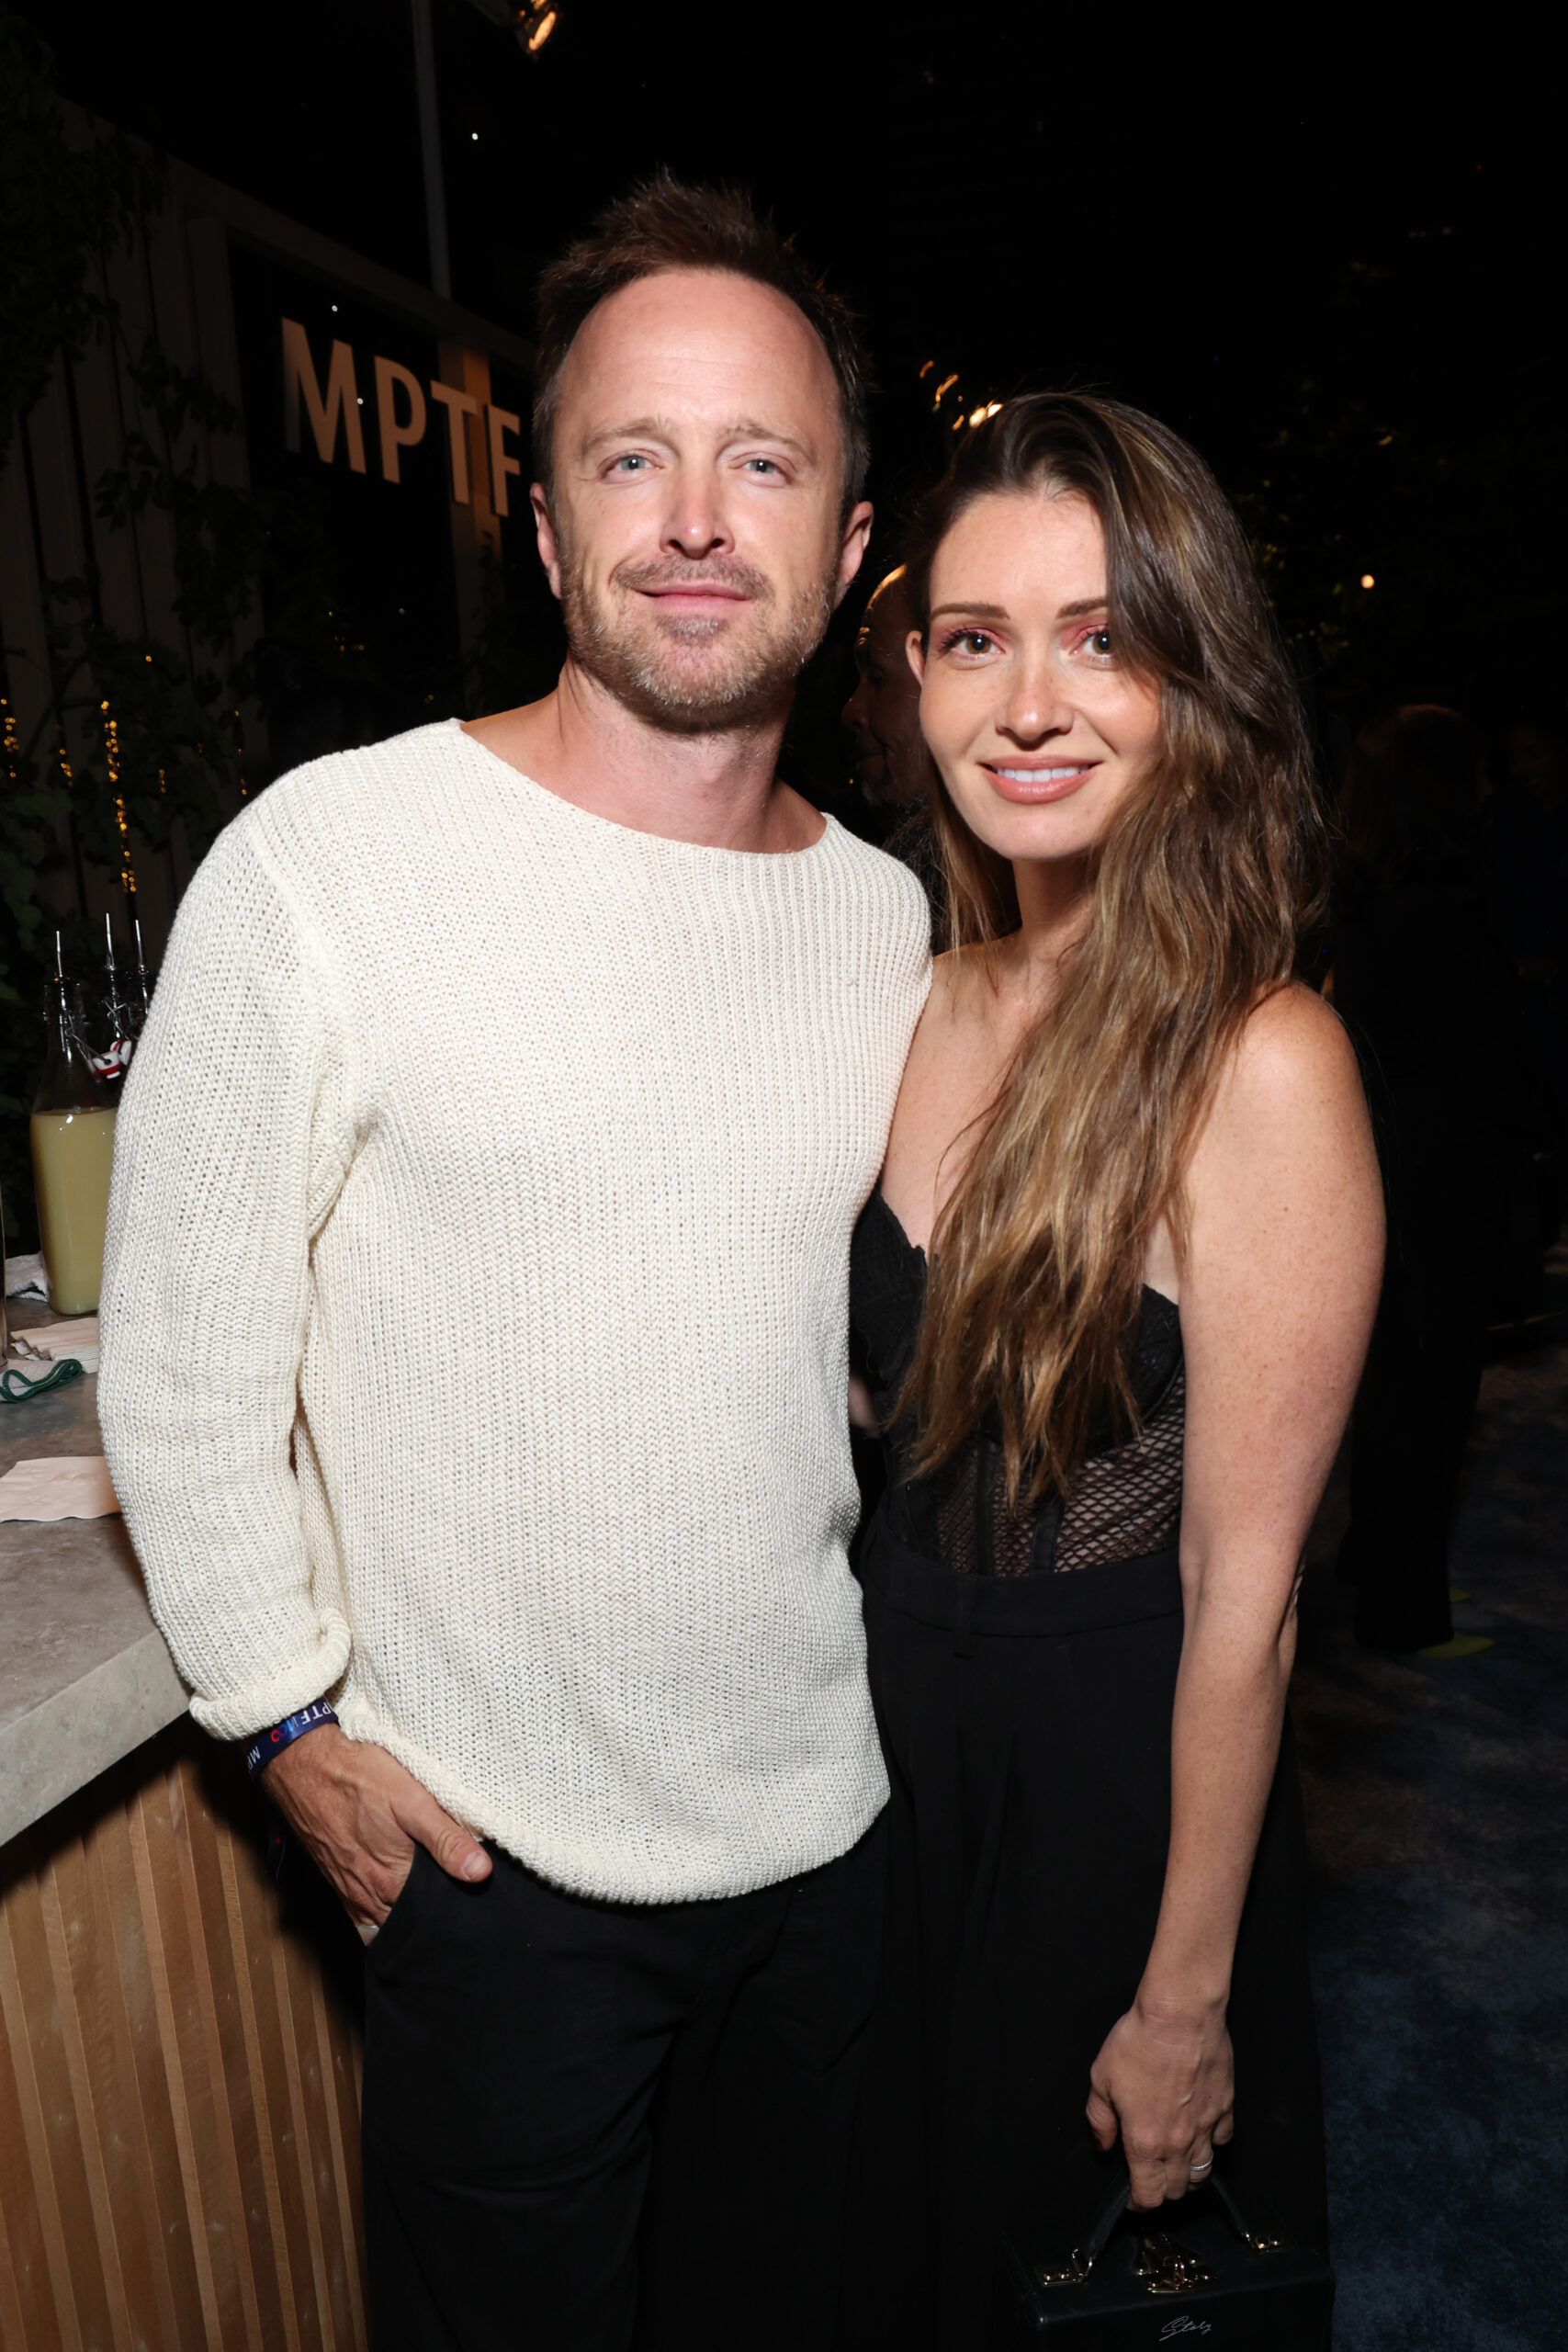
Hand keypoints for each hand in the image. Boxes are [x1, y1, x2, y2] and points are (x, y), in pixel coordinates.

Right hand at [264, 1724, 491, 1926]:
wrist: (304, 1766)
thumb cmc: (357, 1778)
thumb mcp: (413, 1802)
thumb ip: (446, 1841)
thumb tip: (480, 1873)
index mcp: (391, 1882)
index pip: (432, 1915)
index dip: (453, 1909)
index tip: (471, 1900)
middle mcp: (367, 1895)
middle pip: (407, 1920)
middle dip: (430, 1916)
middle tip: (453, 1897)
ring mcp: (348, 1890)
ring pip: (384, 1918)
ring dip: (404, 1913)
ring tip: (427, 1898)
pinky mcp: (336, 1879)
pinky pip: (362, 1912)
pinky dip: (380, 1910)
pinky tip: (393, 1894)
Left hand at [1086, 1995, 1234, 2208]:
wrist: (1180, 2014)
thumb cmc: (1138, 2041)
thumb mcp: (1102, 2079)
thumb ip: (1100, 2119)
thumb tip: (1104, 2145)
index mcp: (1146, 2141)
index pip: (1148, 2194)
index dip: (1139, 2204)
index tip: (1133, 2199)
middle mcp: (1180, 2142)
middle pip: (1177, 2189)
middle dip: (1162, 2191)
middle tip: (1151, 2178)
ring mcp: (1206, 2126)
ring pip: (1203, 2171)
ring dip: (1188, 2175)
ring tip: (1176, 2165)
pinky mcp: (1225, 2107)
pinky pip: (1222, 2139)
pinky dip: (1212, 2144)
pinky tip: (1201, 2133)